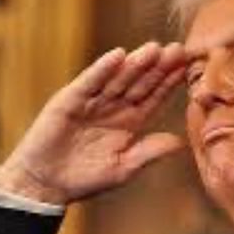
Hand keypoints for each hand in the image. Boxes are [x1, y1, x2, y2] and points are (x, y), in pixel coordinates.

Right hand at [0, 42, 186, 204]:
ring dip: (135, 64)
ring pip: (118, 79)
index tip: (187, 69)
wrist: (46, 185)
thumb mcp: (123, 168)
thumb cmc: (86, 179)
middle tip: (178, 50)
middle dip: (158, 68)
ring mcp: (92, 101)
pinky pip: (89, 82)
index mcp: (130, 123)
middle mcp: (114, 108)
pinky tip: (118, 56)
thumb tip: (180, 142)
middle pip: (140, 83)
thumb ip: (149, 153)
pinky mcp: (70, 100)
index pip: (154, 99)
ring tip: (154, 49)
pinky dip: (102, 69)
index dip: (169, 84)